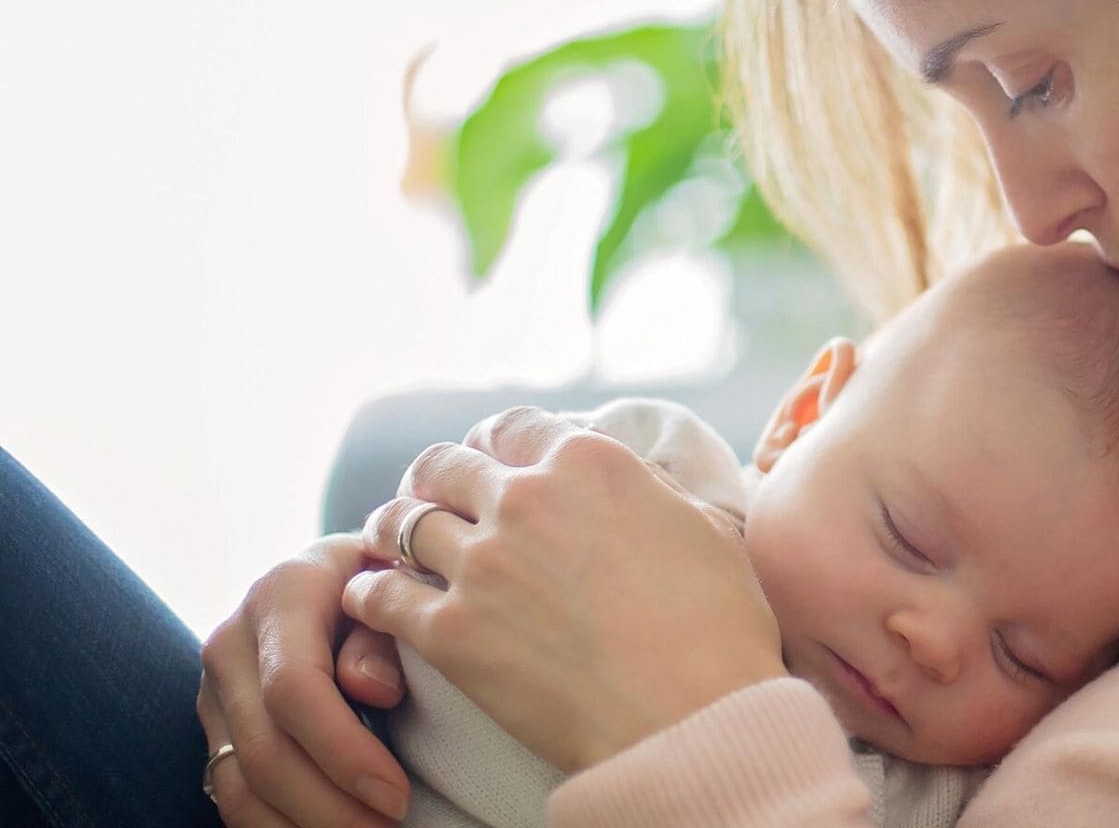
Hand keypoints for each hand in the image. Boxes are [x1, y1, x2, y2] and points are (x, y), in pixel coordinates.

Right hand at [198, 534, 411, 825]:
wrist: (340, 574)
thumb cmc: (384, 579)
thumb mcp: (396, 582)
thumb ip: (385, 629)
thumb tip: (376, 690)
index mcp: (280, 594)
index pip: (294, 688)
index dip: (343, 751)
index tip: (396, 796)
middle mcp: (232, 641)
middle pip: (264, 748)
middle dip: (329, 806)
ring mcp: (216, 688)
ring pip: (241, 783)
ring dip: (303, 826)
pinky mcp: (217, 725)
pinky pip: (233, 793)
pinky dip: (277, 827)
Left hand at [344, 407, 786, 772]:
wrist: (692, 718)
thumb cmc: (720, 630)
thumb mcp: (707, 528)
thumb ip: (654, 493)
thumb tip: (639, 485)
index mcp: (590, 462)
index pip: (513, 426)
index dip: (493, 443)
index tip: (486, 461)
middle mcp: (527, 498)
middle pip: (444, 465)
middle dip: (434, 480)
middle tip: (431, 500)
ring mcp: (483, 564)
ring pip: (401, 522)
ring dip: (392, 530)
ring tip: (390, 544)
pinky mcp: (451, 632)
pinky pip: (381, 595)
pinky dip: (371, 592)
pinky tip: (374, 597)